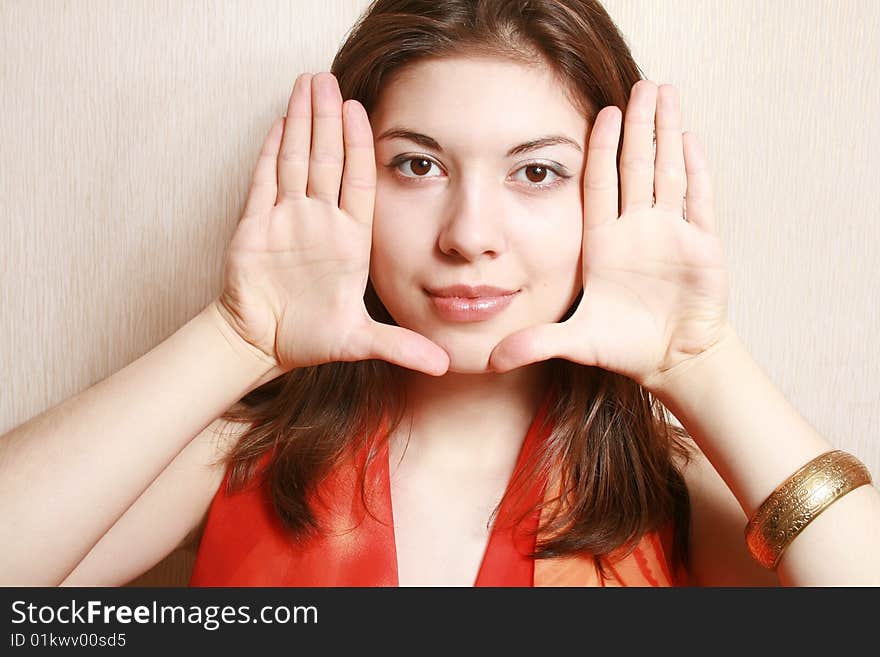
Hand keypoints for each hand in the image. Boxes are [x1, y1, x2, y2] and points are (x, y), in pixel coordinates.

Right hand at [215, 72, 449, 375]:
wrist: (262, 343)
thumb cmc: (309, 338)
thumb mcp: (360, 341)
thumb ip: (399, 347)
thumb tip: (444, 365)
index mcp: (349, 240)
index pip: (358, 182)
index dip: (359, 146)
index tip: (362, 110)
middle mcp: (320, 221)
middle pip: (327, 159)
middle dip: (328, 118)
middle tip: (329, 77)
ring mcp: (287, 219)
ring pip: (296, 160)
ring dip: (301, 122)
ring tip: (306, 83)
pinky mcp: (255, 225)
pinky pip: (264, 181)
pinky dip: (270, 151)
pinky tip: (280, 122)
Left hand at [488, 81, 731, 389]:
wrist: (670, 361)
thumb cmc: (623, 346)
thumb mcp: (575, 341)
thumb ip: (536, 343)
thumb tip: (490, 359)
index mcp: (604, 243)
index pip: (601, 186)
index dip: (602, 150)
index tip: (601, 113)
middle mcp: (637, 230)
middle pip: (637, 167)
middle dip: (639, 126)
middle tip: (640, 84)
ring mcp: (671, 234)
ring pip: (669, 173)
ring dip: (669, 134)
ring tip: (667, 93)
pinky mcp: (702, 247)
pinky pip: (700, 201)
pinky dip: (698, 171)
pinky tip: (693, 139)